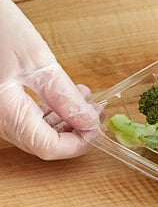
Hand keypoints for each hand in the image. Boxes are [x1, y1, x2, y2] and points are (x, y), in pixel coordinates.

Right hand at [0, 0, 99, 158]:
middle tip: (96, 111)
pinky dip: (48, 112)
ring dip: (64, 121)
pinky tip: (64, 95)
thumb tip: (88, 121)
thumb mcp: (36, 59)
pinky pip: (24, 117)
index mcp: (4, 111)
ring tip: (84, 100)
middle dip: (74, 131)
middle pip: (42, 142)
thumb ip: (63, 96)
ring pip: (34, 131)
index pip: (48, 147)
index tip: (98, 127)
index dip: (78, 143)